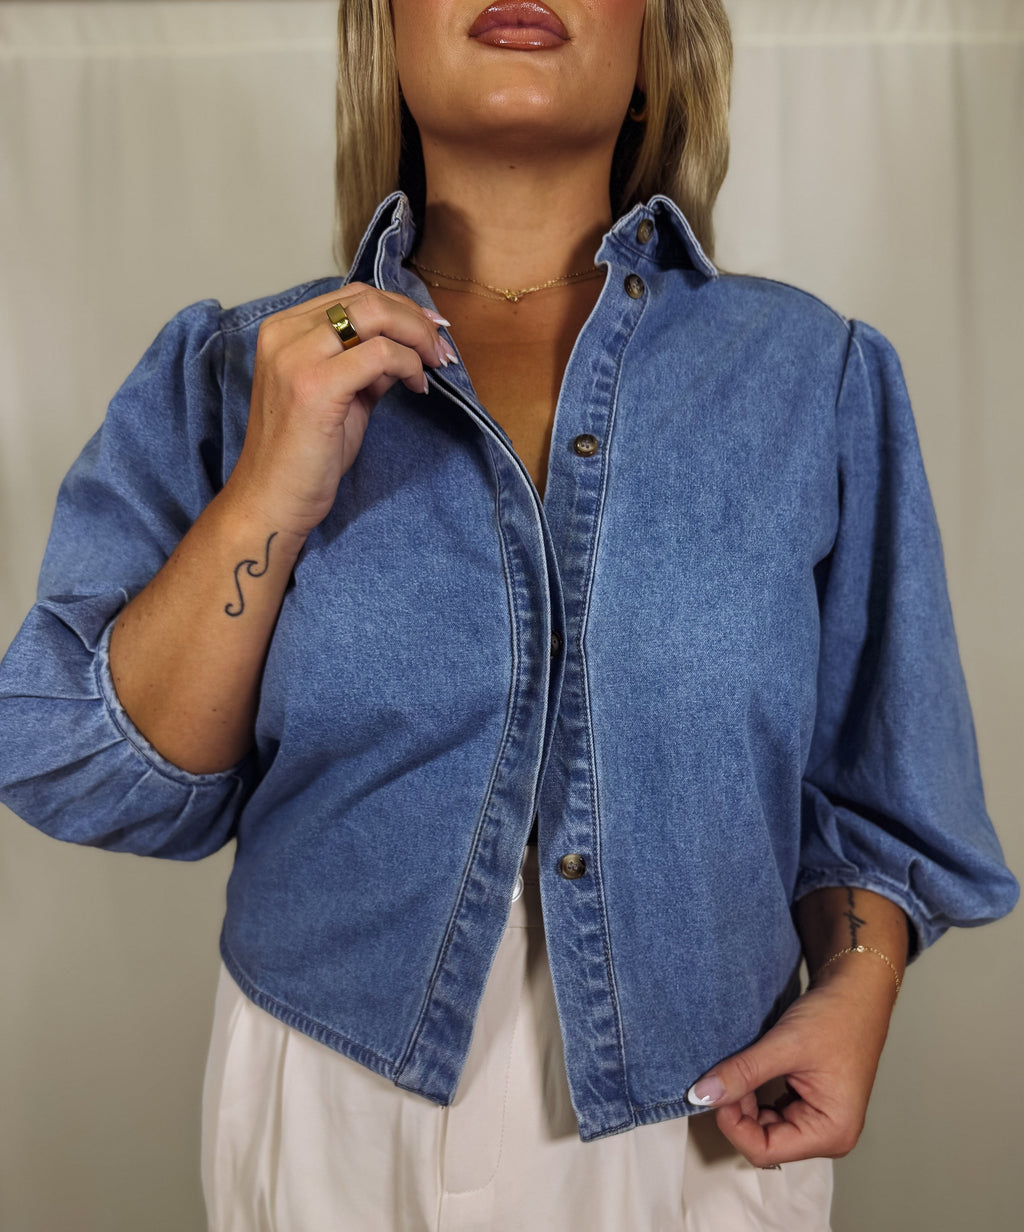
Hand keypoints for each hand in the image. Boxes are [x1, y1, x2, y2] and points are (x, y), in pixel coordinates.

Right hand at [226, 284, 455, 538]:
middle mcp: (285, 334)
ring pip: (376, 317)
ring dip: (417, 337)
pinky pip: (381, 355)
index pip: (352, 297)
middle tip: (441, 348)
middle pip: (367, 299)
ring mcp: (297, 357)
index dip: (399, 307)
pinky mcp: (316, 385)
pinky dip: (409, 365)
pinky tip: (418, 386)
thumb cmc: (304, 456)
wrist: (273, 500)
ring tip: (436, 363)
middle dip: (415, 319)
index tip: (430, 329)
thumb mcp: (341, 396)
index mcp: (284, 330)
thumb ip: (367, 365)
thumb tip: (408, 346)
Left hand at [686, 962, 897, 1165]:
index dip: (733, 1124)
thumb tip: (702, 1094)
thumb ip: (743, 1072)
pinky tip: (750, 1072)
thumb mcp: (785, 1045)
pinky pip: (771, 1111)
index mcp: (831, 1132)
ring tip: (740, 1068)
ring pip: (763, 1126)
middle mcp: (828, 1135)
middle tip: (726, 1073)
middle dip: (738, 1110)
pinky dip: (754, 1095)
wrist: (856, 991)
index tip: (716, 1089)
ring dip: (744, 1102)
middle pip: (763, 1140)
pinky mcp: (809, 1105)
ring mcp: (819, 1121)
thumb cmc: (835, 1018)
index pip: (765, 1150)